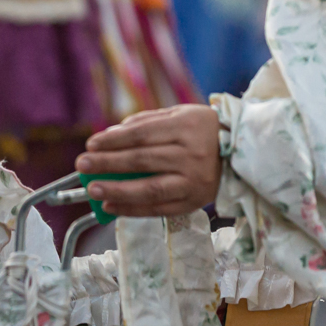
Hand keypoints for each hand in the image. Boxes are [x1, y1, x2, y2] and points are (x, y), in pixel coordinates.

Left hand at [75, 104, 221, 217]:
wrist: (242, 152)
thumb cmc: (202, 130)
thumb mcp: (179, 115)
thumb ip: (145, 122)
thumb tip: (110, 134)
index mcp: (186, 127)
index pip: (141, 135)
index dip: (113, 140)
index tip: (90, 144)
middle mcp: (191, 155)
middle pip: (142, 161)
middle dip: (108, 163)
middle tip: (82, 165)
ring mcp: (193, 181)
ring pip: (149, 188)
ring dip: (117, 190)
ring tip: (92, 189)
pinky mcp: (194, 202)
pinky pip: (159, 208)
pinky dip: (133, 209)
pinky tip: (111, 206)